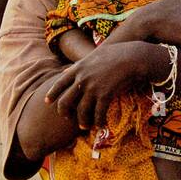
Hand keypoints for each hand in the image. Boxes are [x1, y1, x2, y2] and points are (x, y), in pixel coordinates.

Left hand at [45, 42, 159, 134]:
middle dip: (65, 113)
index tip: (48, 102)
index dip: (52, 94)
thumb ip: (79, 64)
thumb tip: (67, 70)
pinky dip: (98, 121)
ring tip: (85, 126)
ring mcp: (92, 88)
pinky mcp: (105, 95)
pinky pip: (97, 113)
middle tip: (68, 118)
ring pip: (81, 111)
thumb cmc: (116, 53)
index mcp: (78, 68)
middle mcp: (82, 79)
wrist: (133, 57)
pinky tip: (100, 125)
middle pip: (65, 102)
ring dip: (82, 121)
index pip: (58, 84)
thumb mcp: (94, 55)